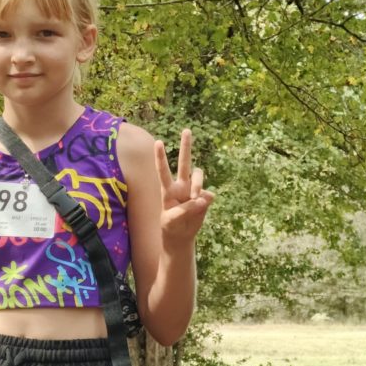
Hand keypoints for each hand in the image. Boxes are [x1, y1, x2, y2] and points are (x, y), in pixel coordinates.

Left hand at [154, 129, 213, 244]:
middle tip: (186, 130)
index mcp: (167, 189)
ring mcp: (193, 190)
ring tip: (196, 198)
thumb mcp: (171, 220)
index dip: (160, 157)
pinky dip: (205, 202)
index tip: (157, 142)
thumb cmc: (170, 226)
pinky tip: (201, 209)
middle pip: (184, 162)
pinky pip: (208, 195)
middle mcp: (181, 185)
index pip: (163, 171)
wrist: (181, 235)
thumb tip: (203, 198)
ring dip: (198, 184)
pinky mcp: (204, 197)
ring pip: (198, 175)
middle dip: (185, 147)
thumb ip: (185, 209)